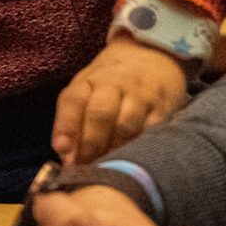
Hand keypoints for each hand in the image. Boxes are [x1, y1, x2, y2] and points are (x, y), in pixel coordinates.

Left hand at [54, 37, 188, 164]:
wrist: (153, 56)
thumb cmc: (111, 81)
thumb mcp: (86, 88)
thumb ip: (70, 119)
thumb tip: (64, 155)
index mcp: (90, 80)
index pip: (73, 99)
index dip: (66, 126)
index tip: (63, 151)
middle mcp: (115, 84)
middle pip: (100, 114)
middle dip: (90, 145)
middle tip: (84, 167)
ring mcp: (141, 96)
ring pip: (126, 126)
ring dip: (113, 151)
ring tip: (106, 168)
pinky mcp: (162, 109)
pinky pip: (151, 132)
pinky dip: (139, 148)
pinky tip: (131, 160)